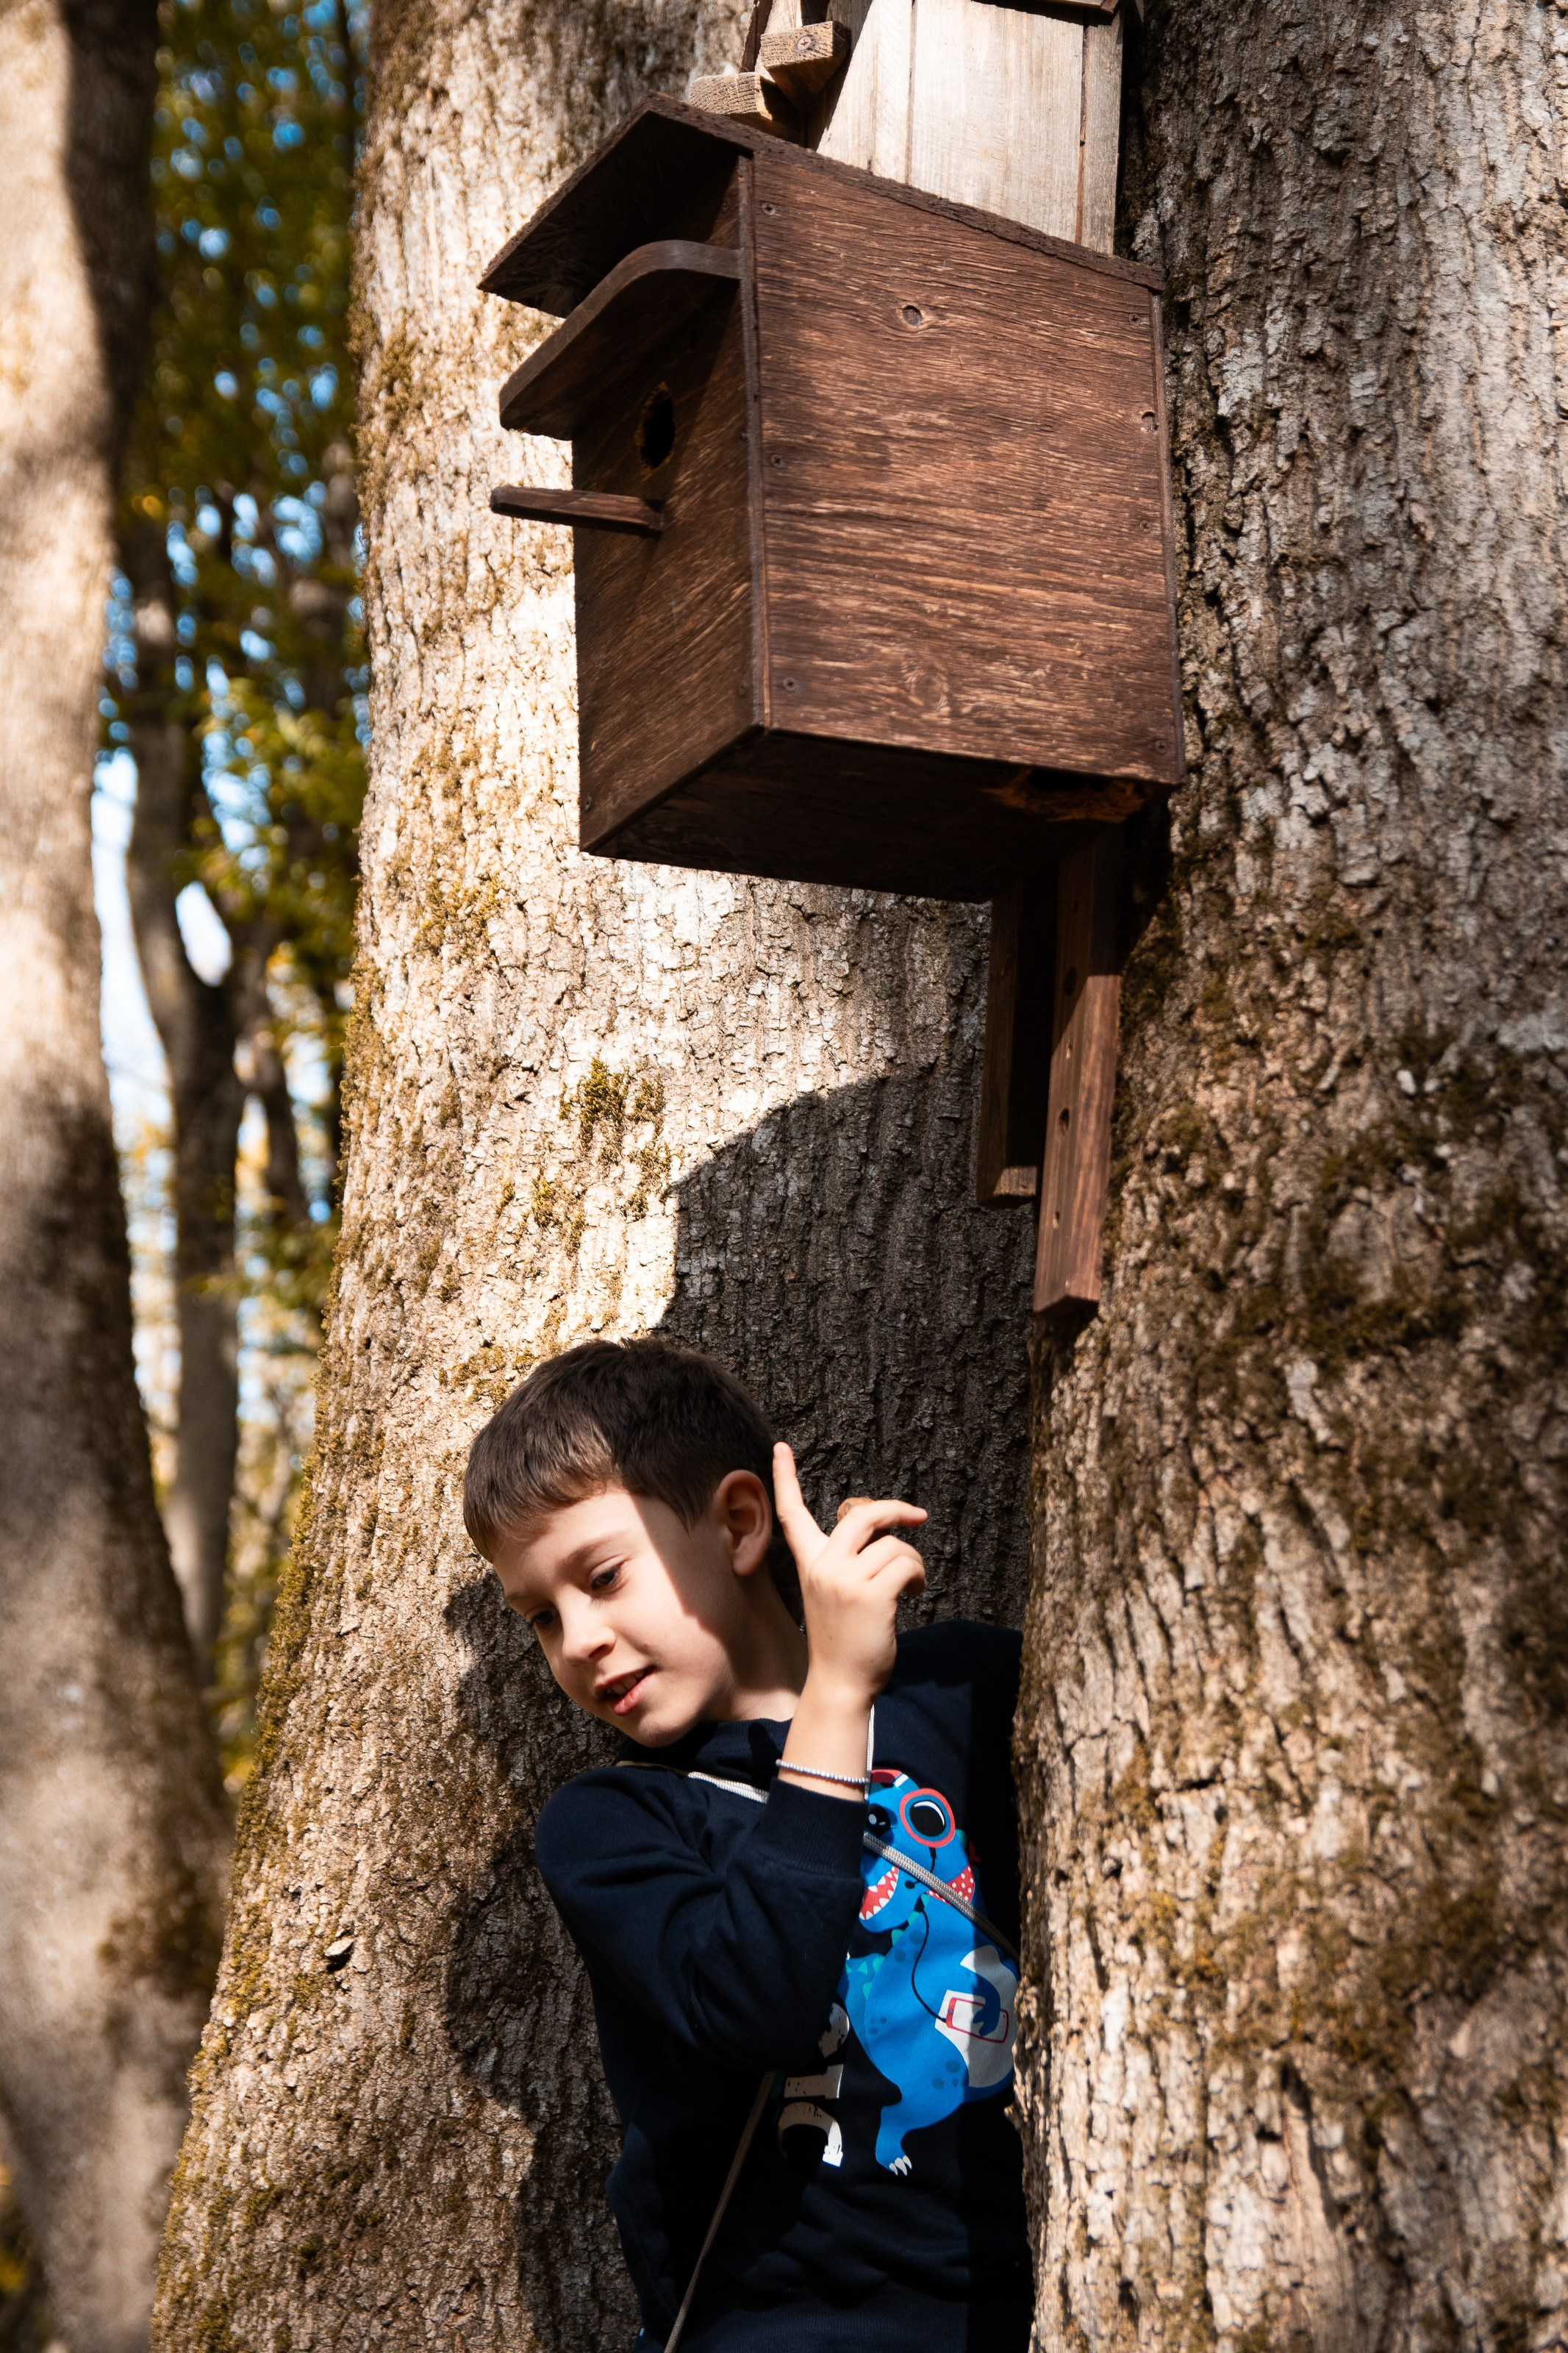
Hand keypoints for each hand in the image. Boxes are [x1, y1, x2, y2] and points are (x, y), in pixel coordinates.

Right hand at [772, 1444, 926, 1710]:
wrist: (840, 1685)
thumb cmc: (844, 1641)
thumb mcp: (835, 1594)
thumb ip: (849, 1560)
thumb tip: (885, 1532)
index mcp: (809, 1565)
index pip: (791, 1514)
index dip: (785, 1478)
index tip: (780, 1447)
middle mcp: (823, 1567)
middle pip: (861, 1514)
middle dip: (894, 1509)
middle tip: (917, 1516)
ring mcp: (845, 1581)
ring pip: (894, 1545)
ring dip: (913, 1563)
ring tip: (912, 1584)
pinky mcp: (871, 1596)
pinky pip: (907, 1565)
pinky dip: (919, 1576)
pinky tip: (915, 1593)